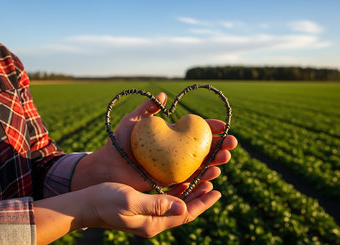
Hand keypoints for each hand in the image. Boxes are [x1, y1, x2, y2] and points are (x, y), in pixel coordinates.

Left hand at [71, 93, 237, 190]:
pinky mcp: (168, 182)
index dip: (210, 128)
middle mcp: (175, 152)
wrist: (107, 165)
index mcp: (171, 137)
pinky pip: (188, 180)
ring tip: (226, 158)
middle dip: (220, 146)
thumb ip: (148, 109)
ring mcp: (173, 168)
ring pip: (200, 166)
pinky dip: (201, 178)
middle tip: (231, 143)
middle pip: (203, 149)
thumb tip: (164, 96)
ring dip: (215, 162)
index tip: (222, 126)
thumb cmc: (119, 142)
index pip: (195, 131)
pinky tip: (212, 174)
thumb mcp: (133, 121)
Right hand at [82, 181, 219, 237]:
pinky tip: (183, 181)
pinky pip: (166, 202)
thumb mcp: (130, 200)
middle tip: (215, 181)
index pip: (186, 215)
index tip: (217, 191)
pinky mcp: (143, 210)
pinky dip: (178, 192)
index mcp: (153, 223)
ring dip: (191, 193)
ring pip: (177, 206)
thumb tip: (184, 207)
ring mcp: (148, 217)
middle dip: (201, 197)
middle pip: (185, 211)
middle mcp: (154, 222)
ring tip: (205, 180)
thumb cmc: (104, 200)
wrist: (85, 205)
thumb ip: (157, 204)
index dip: (203, 203)